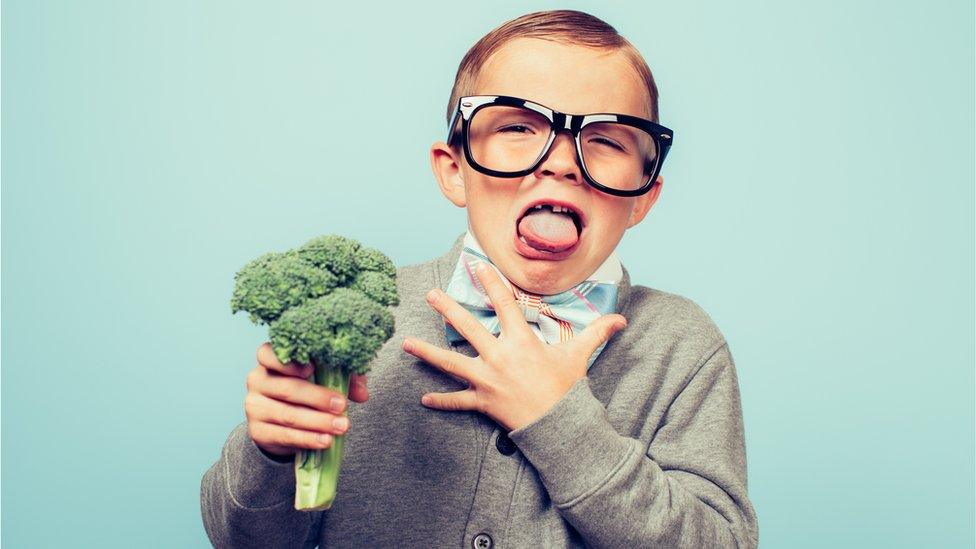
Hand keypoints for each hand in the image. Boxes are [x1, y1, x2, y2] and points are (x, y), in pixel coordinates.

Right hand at [244, 342, 369, 457]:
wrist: (282, 422)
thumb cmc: (306, 389)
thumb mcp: (324, 377)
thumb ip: (343, 378)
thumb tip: (363, 393)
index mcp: (270, 359)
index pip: (268, 354)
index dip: (289, 362)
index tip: (312, 368)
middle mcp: (257, 380)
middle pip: (287, 388)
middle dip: (318, 398)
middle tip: (341, 405)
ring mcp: (254, 407)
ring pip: (288, 415)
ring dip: (318, 422)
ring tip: (341, 426)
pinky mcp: (258, 431)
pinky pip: (285, 435)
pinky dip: (308, 439)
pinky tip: (325, 440)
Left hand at [402, 262, 626, 431]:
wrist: (560, 425)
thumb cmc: (568, 388)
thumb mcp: (580, 356)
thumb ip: (596, 332)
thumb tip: (621, 319)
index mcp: (521, 340)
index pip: (504, 303)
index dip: (491, 281)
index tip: (477, 265)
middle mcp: (499, 356)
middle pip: (468, 327)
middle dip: (447, 308)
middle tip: (430, 294)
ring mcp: (487, 379)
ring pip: (450, 362)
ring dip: (427, 353)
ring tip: (406, 343)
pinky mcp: (483, 401)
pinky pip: (458, 401)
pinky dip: (442, 400)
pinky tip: (424, 398)